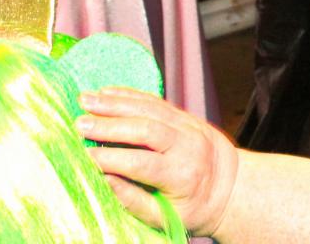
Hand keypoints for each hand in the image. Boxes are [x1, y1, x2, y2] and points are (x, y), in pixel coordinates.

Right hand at [77, 87, 237, 237]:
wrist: (231, 187)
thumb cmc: (193, 208)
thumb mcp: (165, 217)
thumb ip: (133, 200)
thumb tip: (102, 180)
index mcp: (183, 175)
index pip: (141, 163)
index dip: (110, 159)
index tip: (81, 157)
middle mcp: (188, 145)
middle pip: (145, 129)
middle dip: (109, 125)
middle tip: (79, 124)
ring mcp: (189, 126)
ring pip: (150, 108)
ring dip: (115, 102)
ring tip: (85, 100)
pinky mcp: (186, 115)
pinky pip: (156, 101)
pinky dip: (130, 95)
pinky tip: (107, 92)